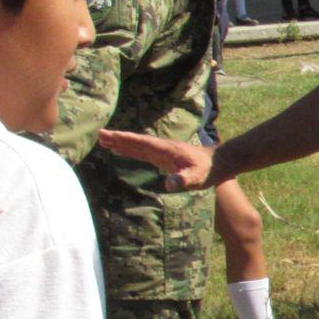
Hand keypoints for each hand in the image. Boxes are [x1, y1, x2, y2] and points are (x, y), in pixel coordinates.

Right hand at [97, 130, 217, 189]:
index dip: (125, 139)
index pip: (142, 143)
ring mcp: (163, 152)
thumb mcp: (196, 177)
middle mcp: (162, 148)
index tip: (108, 135)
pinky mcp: (165, 158)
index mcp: (167, 150)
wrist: (219, 164)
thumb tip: (168, 184)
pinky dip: (131, 150)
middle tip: (99, 135)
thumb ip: (183, 180)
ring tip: (104, 141)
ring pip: (138, 146)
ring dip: (122, 143)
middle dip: (118, 138)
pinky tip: (122, 150)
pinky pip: (144, 152)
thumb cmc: (208, 171)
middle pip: (136, 142)